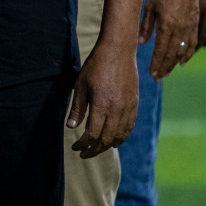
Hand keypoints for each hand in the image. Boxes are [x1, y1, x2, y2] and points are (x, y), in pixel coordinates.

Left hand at [67, 43, 138, 158]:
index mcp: (102, 106)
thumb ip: (77, 108)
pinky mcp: (135, 105)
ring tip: (97, 149)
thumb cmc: (95, 66)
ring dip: (108, 146)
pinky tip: (115, 142)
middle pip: (106, 139)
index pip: (92, 134)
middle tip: (84, 154)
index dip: (83, 144)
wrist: (118, 51)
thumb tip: (71, 127)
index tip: (75, 147)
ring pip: (119, 136)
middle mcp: (117, 110)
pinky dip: (122, 137)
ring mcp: (128, 108)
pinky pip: (129, 127)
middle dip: (94, 150)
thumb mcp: (81, 85)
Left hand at [140, 0, 198, 79]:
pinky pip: (192, 44)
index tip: (152, 73)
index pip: (161, 50)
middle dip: (164, 67)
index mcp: (167, 25)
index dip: (156, 63)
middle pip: (172, 54)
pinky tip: (182, 62)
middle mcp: (180, 29)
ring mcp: (189, 28)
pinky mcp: (195, 25)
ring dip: (174, 64)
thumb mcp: (150, 6)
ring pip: (182, 51)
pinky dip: (187, 55)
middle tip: (157, 77)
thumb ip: (146, 25)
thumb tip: (141, 43)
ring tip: (166, 72)